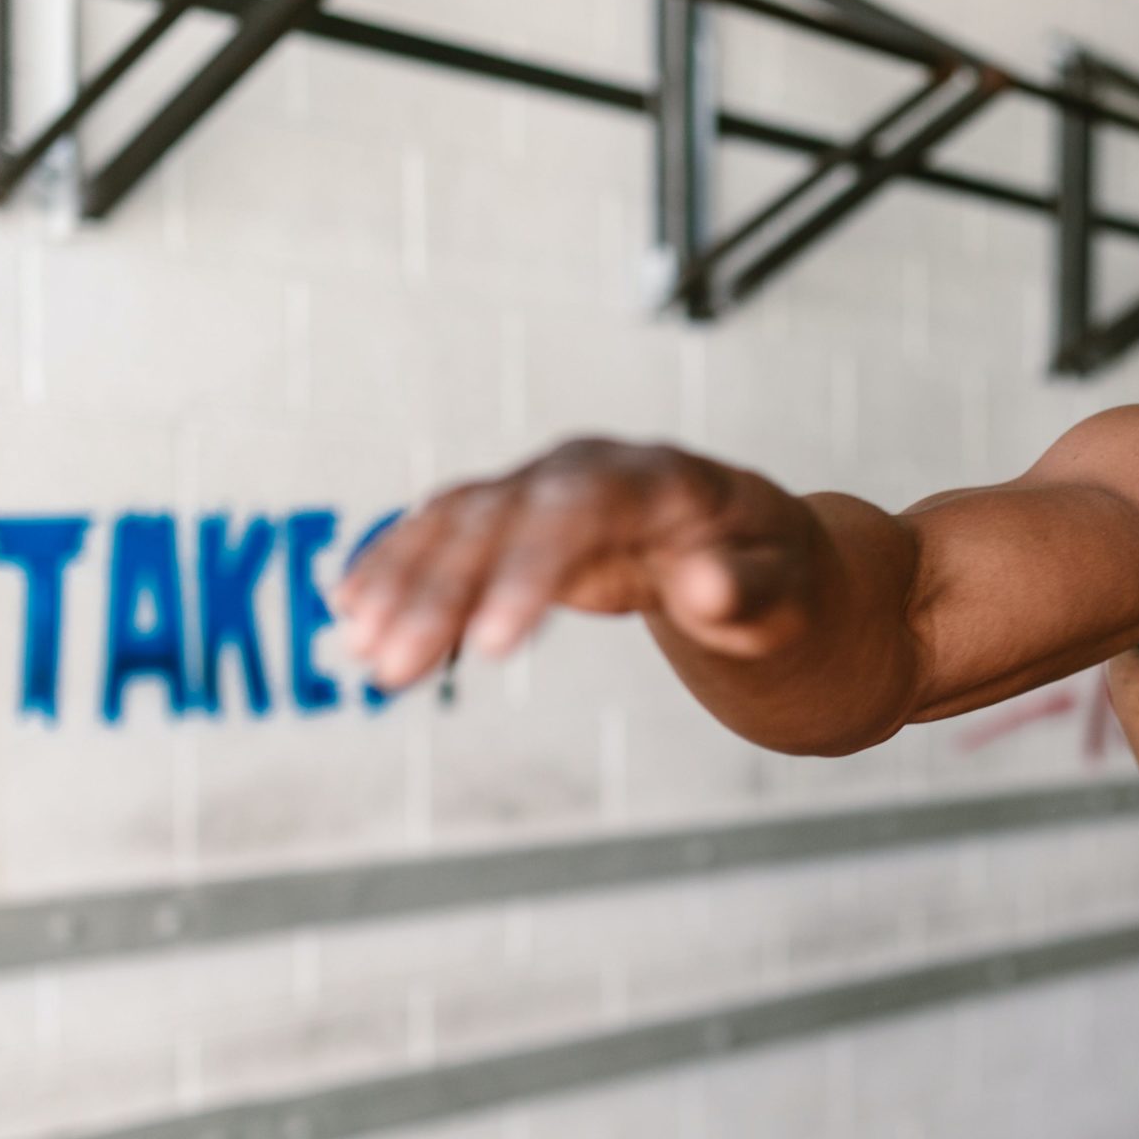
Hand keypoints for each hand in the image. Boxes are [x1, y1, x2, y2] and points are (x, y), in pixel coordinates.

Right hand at [333, 437, 813, 688]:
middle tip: (395, 670)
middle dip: (444, 592)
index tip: (493, 648)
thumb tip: (707, 587)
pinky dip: (400, 565)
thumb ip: (747, 591)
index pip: (582, 510)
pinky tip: (353, 611)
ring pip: (461, 521)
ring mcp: (549, 485)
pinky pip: (448, 530)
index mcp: (663, 479)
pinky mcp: (521, 515)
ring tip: (363, 653)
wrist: (763, 554)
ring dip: (404, 583)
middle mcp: (592, 467)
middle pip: (503, 516)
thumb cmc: (780, 578)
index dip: (529, 573)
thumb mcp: (785, 595)